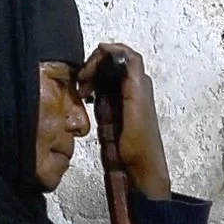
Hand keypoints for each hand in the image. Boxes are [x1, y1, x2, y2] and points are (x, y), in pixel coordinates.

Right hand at [79, 42, 171, 198]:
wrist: (140, 170)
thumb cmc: (140, 144)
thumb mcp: (136, 107)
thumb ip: (129, 79)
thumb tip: (118, 53)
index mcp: (140, 84)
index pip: (125, 55)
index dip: (109, 52)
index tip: (91, 61)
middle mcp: (133, 88)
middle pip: (113, 63)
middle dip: (95, 65)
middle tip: (83, 79)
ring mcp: (123, 99)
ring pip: (105, 76)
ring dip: (91, 78)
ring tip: (82, 90)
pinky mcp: (114, 112)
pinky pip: (101, 92)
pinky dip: (91, 91)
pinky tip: (86, 98)